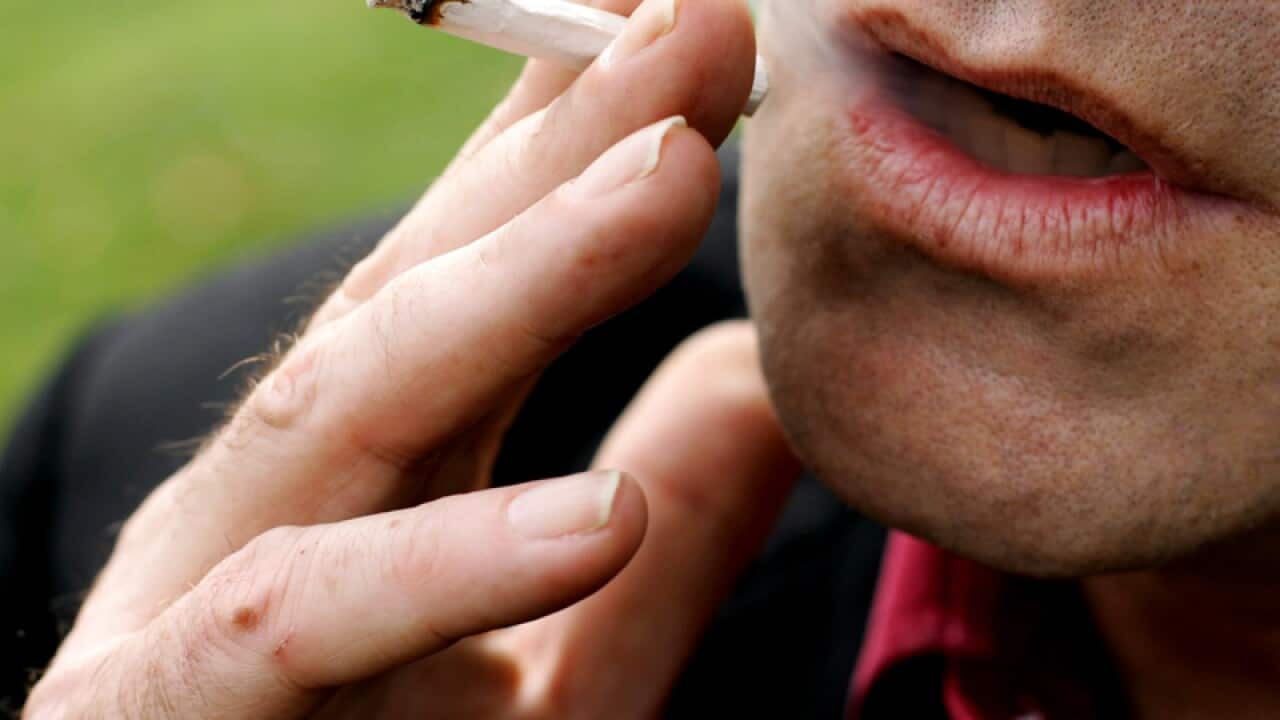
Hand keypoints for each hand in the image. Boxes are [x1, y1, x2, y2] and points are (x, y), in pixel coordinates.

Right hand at [24, 0, 796, 716]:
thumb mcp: (566, 679)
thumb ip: (659, 544)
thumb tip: (757, 377)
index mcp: (362, 496)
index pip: (469, 286)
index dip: (569, 151)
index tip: (677, 36)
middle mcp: (270, 517)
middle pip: (418, 301)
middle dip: (553, 158)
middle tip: (695, 25)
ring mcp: (197, 610)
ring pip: (348, 410)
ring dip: (508, 283)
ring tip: (664, 168)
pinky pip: (296, 631)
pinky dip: (443, 567)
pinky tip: (593, 513)